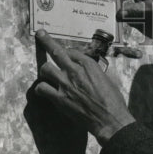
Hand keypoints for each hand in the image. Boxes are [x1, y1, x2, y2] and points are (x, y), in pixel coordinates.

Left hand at [34, 29, 134, 144]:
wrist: (109, 119)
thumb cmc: (112, 99)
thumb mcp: (106, 77)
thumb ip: (93, 71)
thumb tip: (86, 70)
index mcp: (89, 64)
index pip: (71, 51)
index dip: (66, 52)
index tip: (63, 52)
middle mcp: (75, 70)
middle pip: (56, 51)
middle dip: (46, 41)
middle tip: (40, 34)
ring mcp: (65, 84)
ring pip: (45, 68)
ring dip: (45, 70)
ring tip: (46, 73)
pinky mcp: (59, 99)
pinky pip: (42, 88)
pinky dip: (41, 88)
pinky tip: (43, 90)